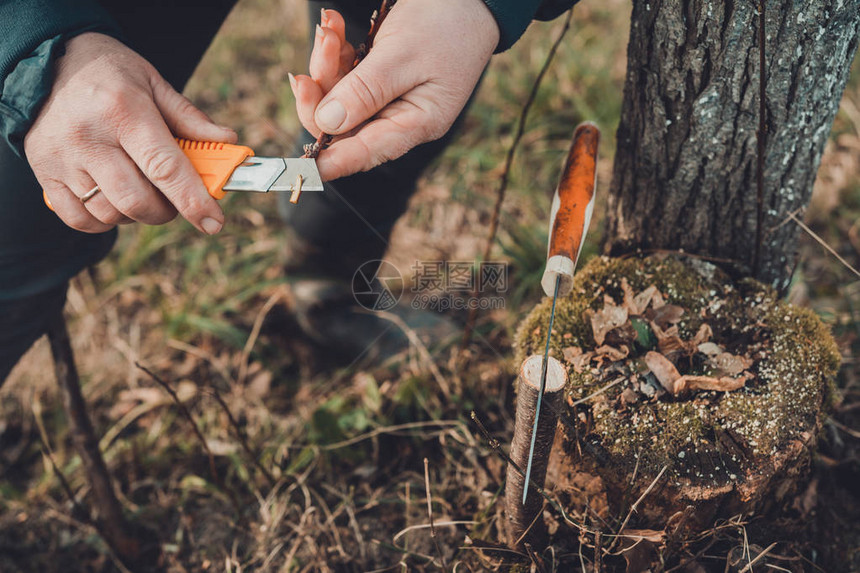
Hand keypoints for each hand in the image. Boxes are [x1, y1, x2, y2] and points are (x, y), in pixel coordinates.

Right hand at [25, 33, 236, 233]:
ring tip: (140, 189)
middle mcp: (88, 137)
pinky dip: (103, 220)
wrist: (46, 59)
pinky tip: (112, 199)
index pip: (164, 168)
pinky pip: (79, 219)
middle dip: (166, 210)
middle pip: (137, 201)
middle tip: (173, 197)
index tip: (213, 222)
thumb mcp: (154, 83)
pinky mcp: (43, 173)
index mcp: (123, 110)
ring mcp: (61, 158)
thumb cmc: (111, 74)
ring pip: (110, 214)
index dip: (193, 200)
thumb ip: (190, 118)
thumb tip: (228, 143)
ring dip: (136, 214)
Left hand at [289, 0, 498, 180]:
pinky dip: (335, 51)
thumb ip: (366, 91)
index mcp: (417, 123)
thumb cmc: (448, 25)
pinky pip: (345, 73)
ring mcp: (388, 96)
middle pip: (344, 126)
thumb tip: (327, 124)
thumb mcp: (404, 57)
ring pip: (338, 96)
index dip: (332, 162)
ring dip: (325, 64)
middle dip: (320, 98)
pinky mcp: (378, 75)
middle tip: (305, 75)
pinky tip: (335, 25)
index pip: (367, 152)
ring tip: (330, 30)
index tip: (301, 167)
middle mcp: (400, 116)